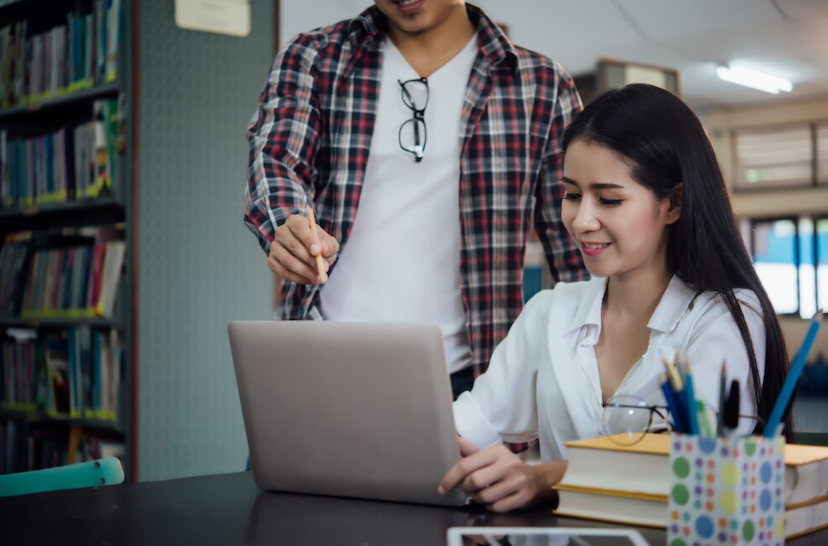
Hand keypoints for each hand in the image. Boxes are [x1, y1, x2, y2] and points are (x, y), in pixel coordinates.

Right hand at [268, 214, 339, 283]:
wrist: (311, 256)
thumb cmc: (320, 246)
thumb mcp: (329, 244)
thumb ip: (329, 245)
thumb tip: (323, 249)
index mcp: (295, 221)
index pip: (298, 227)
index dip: (308, 239)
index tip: (318, 251)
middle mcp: (281, 232)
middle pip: (293, 245)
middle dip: (310, 259)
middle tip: (323, 269)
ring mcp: (274, 247)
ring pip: (288, 261)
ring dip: (305, 271)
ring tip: (319, 277)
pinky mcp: (272, 261)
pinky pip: (283, 272)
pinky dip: (298, 278)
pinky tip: (310, 280)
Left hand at [438, 438, 560, 512]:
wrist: (538, 479)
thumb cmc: (508, 467)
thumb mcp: (493, 456)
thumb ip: (473, 452)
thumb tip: (456, 440)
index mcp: (497, 452)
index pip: (466, 465)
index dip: (450, 478)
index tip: (442, 488)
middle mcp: (508, 465)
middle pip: (474, 482)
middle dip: (466, 488)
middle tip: (468, 489)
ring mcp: (517, 481)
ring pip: (485, 497)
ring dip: (478, 499)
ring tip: (482, 494)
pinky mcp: (523, 497)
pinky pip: (496, 507)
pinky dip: (490, 507)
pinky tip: (493, 500)